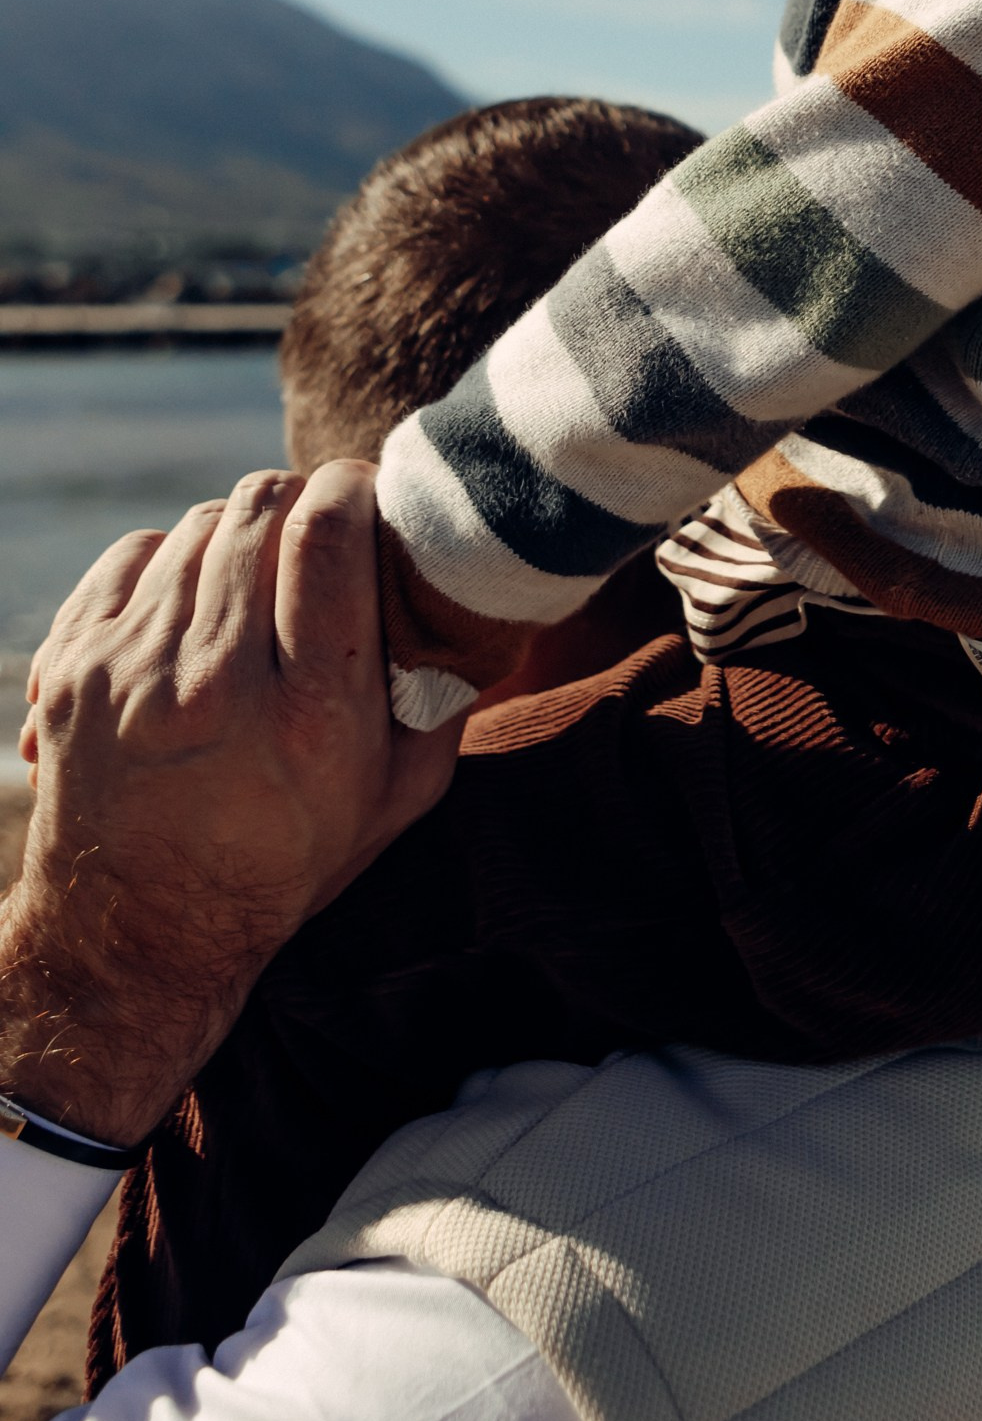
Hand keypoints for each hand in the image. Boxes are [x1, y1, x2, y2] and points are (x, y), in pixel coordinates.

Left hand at [0, 464, 460, 1146]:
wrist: (138, 933)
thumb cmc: (288, 857)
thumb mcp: (400, 793)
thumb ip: (442, 685)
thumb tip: (465, 579)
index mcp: (311, 718)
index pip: (328, 535)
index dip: (358, 487)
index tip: (372, 494)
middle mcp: (212, 687)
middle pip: (262, 508)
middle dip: (307, 502)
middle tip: (327, 530)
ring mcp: (130, 672)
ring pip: (201, 522)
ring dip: (245, 534)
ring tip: (263, 583)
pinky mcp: (77, 665)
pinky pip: (138, 551)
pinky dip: (178, 559)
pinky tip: (200, 604)